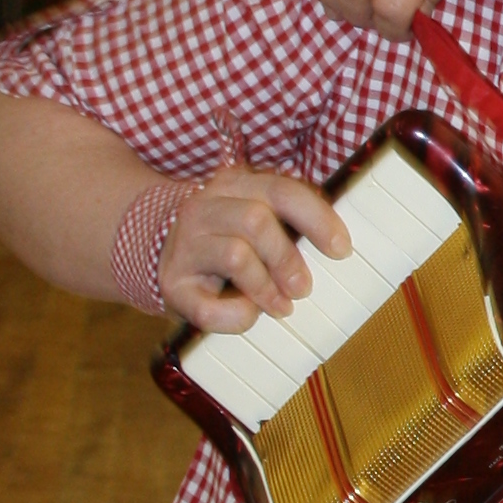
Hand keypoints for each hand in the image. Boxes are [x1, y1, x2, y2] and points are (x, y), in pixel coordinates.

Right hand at [160, 164, 351, 332]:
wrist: (161, 253)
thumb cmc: (225, 239)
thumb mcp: (256, 219)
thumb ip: (290, 222)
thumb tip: (336, 247)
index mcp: (234, 185)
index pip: (281, 190)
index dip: (317, 219)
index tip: (341, 249)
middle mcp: (205, 208)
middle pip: (256, 219)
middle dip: (287, 258)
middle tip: (303, 287)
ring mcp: (185, 244)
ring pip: (236, 255)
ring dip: (266, 287)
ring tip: (279, 305)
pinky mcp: (173, 283)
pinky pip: (210, 306)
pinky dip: (236, 316)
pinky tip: (247, 313)